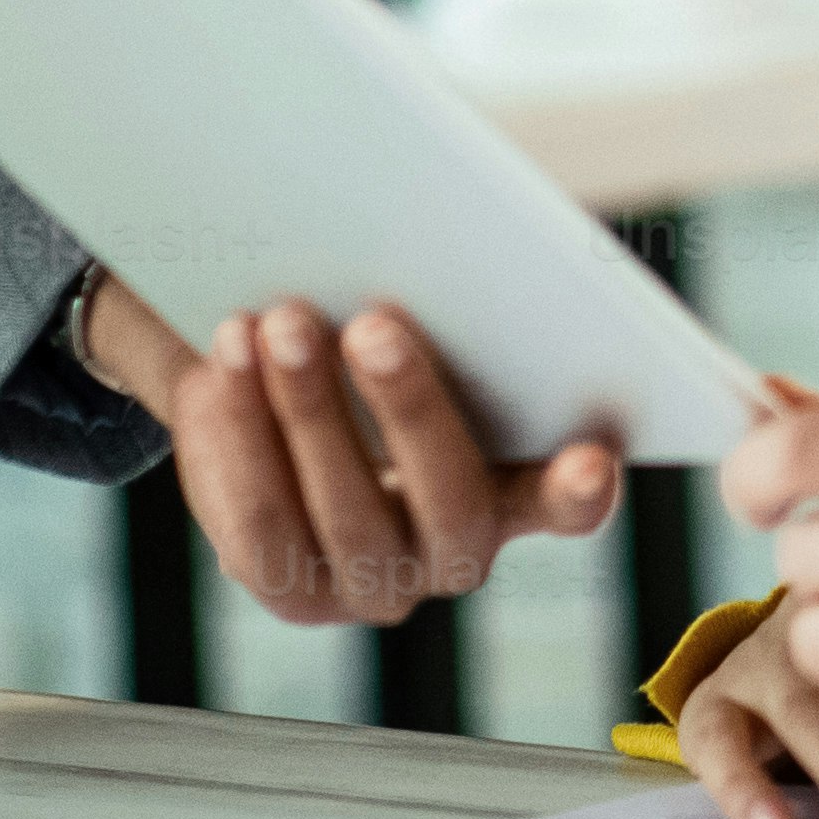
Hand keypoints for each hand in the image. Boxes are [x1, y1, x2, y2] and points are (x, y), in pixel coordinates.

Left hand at [80, 278, 625, 628]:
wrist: (263, 405)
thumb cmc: (360, 343)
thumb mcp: (409, 323)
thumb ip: (439, 302)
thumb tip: (433, 226)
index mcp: (517, 490)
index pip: (562, 501)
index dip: (577, 490)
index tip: (592, 458)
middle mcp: (456, 554)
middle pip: (449, 500)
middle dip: (410, 407)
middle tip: (374, 325)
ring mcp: (374, 584)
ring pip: (346, 512)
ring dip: (309, 412)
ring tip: (277, 322)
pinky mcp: (290, 591)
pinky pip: (262, 523)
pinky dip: (243, 436)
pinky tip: (226, 366)